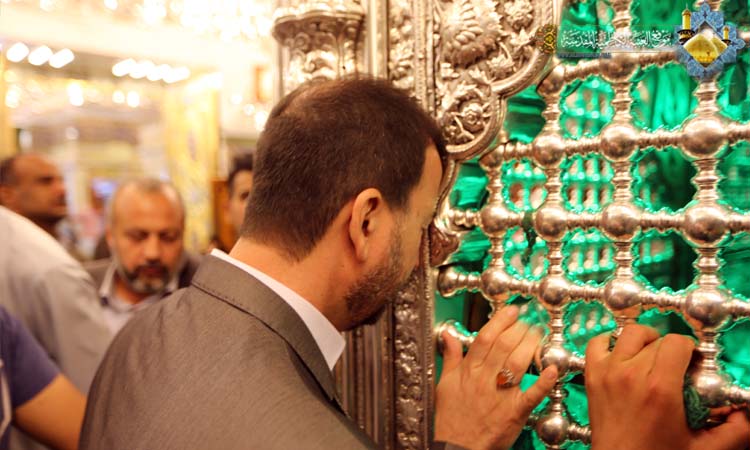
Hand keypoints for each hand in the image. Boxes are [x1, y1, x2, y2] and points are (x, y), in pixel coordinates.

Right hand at [434, 305, 557, 449]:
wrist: (456, 447)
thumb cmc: (451, 417)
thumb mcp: (445, 384)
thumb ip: (451, 357)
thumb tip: (448, 335)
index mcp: (468, 371)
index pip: (486, 337)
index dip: (501, 321)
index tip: (512, 310)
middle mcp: (485, 379)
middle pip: (504, 346)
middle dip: (520, 329)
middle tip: (529, 320)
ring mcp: (500, 395)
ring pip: (518, 363)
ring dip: (531, 345)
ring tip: (539, 334)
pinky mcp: (514, 412)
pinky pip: (531, 395)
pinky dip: (544, 382)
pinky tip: (552, 369)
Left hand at [586, 324, 749, 449]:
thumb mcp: (702, 448)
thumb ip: (732, 432)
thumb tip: (745, 415)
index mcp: (660, 388)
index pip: (677, 343)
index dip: (689, 347)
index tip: (692, 360)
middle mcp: (631, 373)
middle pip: (656, 340)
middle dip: (670, 349)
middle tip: (676, 365)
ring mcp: (608, 372)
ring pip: (628, 334)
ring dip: (643, 340)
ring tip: (652, 354)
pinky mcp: (592, 375)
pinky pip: (596, 343)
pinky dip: (609, 341)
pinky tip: (622, 352)